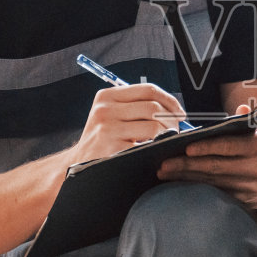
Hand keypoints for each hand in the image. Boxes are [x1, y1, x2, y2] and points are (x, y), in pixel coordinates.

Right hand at [71, 83, 186, 163]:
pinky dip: (157, 146)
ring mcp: (108, 128)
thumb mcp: (111, 116)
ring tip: (167, 140)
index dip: (170, 100)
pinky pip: (147, 143)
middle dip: (172, 119)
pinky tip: (156, 150)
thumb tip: (172, 108)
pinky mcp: (113, 147)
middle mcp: (105, 109)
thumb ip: (135, 107)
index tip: (179, 112)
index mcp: (107, 96)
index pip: (148, 89)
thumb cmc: (102, 142)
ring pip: (154, 125)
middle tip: (176, 130)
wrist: (78, 166)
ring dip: (167, 134)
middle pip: (153, 106)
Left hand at [156, 104, 256, 208]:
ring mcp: (253, 187)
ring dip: (187, 179)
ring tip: (165, 174)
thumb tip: (240, 108)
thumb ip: (250, 120)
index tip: (186, 147)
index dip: (207, 147)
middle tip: (163, 164)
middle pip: (216, 167)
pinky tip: (181, 185)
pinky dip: (198, 189)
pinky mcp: (247, 200)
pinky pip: (218, 194)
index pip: (230, 146)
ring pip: (214, 182)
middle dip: (187, 166)